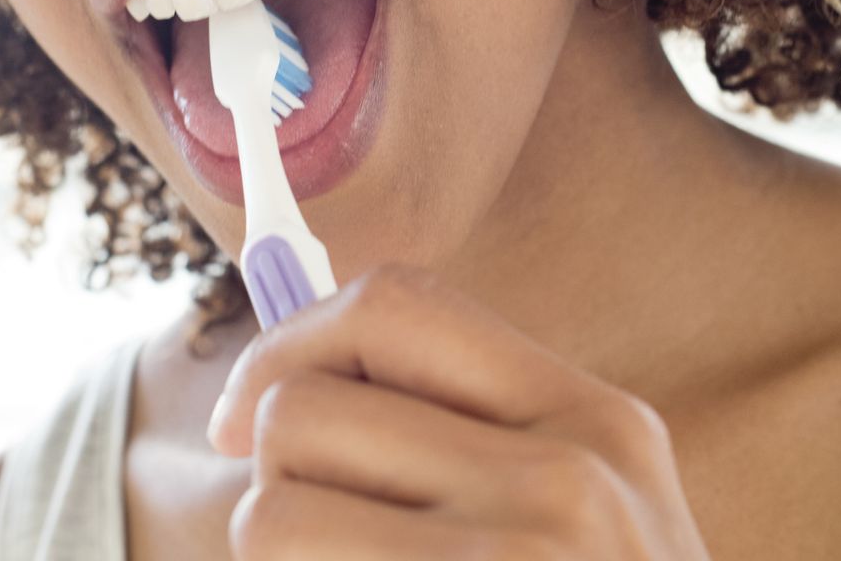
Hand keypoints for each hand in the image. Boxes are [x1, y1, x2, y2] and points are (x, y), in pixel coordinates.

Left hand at [206, 263, 710, 559]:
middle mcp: (571, 485)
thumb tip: (259, 394)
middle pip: (299, 411)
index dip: (290, 344)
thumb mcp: (569, 507)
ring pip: (269, 514)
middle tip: (331, 540)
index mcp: (596, 420)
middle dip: (279, 477)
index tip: (244, 415)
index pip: (393, 304)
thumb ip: (451, 427)